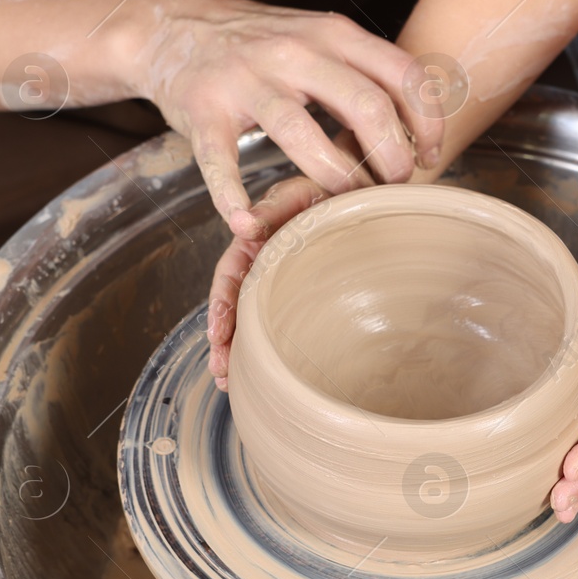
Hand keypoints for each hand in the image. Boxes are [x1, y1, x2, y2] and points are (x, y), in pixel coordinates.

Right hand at [132, 0, 437, 241]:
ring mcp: (246, 79)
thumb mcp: (320, 37)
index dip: (427, 122)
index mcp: (333, 34)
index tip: (428, 157)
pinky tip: (248, 224)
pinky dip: (233, 197)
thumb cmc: (260, 42)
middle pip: (365, 106)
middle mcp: (294, 51)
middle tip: (392, 188)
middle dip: (390, 157)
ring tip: (344, 208)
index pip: (404, 75)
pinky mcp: (204, 110)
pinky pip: (221, 159)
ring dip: (333, 178)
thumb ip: (366, 70)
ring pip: (300, 133)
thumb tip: (422, 121)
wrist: (170, 26)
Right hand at [205, 167, 333, 387]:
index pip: (229, 277)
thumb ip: (270, 209)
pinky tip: (261, 372)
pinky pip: (278, 325)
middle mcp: (260, 267)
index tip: (217, 334)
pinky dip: (268, 349)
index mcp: (253, 242)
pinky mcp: (297, 298)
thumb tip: (240, 222)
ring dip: (237, 352)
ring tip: (228, 382)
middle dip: (224, 342)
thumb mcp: (297, 196)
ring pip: (252, 322)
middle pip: (235, 308)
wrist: (361, 203)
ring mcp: (278, 284)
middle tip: (220, 371)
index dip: (220, 307)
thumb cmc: (327, 196)